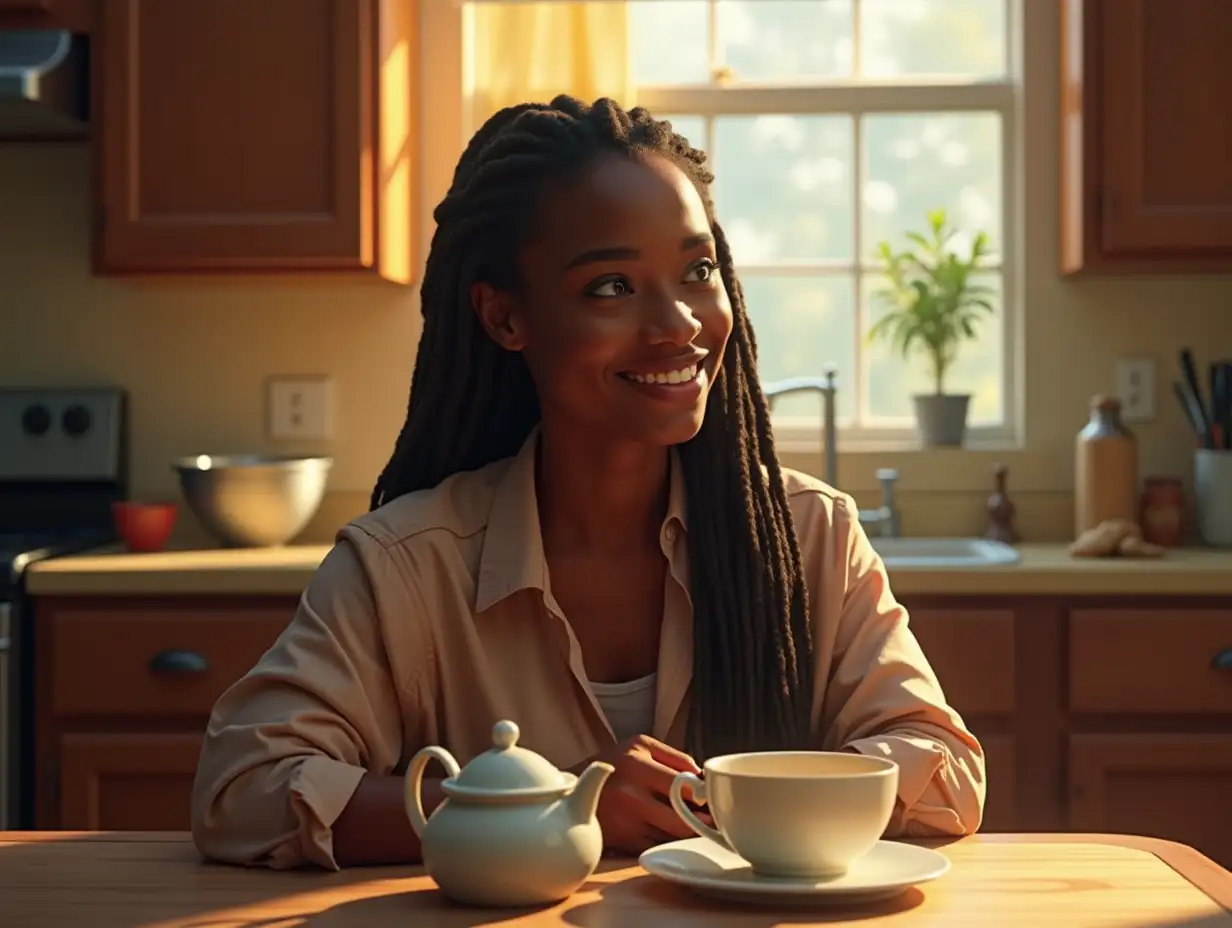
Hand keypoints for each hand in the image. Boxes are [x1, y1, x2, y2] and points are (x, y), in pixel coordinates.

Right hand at [573, 734, 712, 855]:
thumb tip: (704, 780)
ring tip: (697, 826)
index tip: (709, 797)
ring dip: (690, 834)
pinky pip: (659, 846)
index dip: (703, 794)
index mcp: (636, 761)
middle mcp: (629, 791)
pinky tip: (673, 835)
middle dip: (702, 821)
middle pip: (682, 817)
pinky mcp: (624, 841)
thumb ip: (674, 758)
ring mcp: (625, 820)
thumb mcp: (640, 746)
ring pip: (673, 835)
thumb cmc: (615, 765)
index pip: (682, 782)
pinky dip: (671, 843)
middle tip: (712, 819)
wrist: (572, 793)